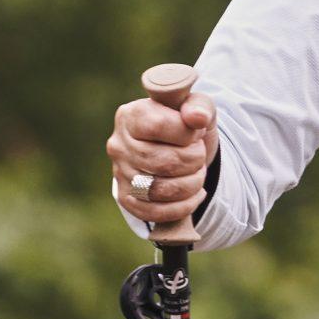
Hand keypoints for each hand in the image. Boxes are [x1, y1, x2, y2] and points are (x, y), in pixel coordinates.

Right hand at [107, 89, 216, 225]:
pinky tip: (195, 193)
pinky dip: (183, 206)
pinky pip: (155, 212)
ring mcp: (120, 174)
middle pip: (164, 162)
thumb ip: (199, 106)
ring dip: (192, 183)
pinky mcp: (126, 198)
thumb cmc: (185, 123)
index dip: (188, 133)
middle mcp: (119, 145)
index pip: (160, 126)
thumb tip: (197, 118)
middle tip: (199, 155)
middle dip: (194, 160)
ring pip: (161, 190)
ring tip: (197, 172)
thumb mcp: (197, 106)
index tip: (197, 132)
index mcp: (131, 115)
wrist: (176, 149)